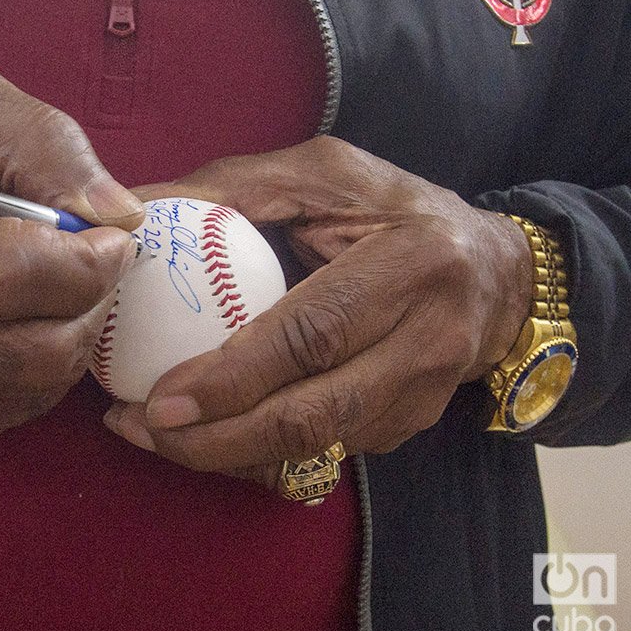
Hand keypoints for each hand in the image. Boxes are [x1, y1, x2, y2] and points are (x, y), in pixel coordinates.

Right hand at [0, 58, 142, 437]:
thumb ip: (42, 143)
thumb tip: (117, 213)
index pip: (9, 275)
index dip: (86, 261)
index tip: (109, 235)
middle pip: (31, 347)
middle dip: (92, 303)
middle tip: (96, 265)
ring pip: (34, 384)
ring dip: (76, 336)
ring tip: (64, 290)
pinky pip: (17, 409)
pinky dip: (46, 372)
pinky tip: (28, 323)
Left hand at [104, 136, 531, 483]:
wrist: (495, 272)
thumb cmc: (391, 210)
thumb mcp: (322, 174)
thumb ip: (232, 188)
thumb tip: (135, 208)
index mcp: (411, 264)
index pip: (312, 334)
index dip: (234, 375)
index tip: (160, 396)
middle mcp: (428, 340)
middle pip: (313, 415)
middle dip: (216, 439)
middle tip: (139, 427)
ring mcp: (424, 396)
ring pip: (314, 449)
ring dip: (226, 455)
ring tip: (152, 434)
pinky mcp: (407, 426)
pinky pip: (322, 454)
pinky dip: (256, 453)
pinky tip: (205, 433)